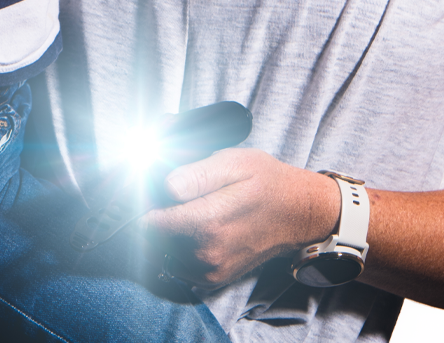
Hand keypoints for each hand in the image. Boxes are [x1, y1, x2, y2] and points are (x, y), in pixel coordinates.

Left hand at [142, 148, 342, 287]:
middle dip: (156, 216)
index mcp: (208, 223)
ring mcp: (209, 271)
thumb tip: (166, 185)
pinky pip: (177, 264)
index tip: (152, 189)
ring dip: (166, 234)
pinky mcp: (212, 280)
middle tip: (176, 195)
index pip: (148, 222)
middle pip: (152, 238)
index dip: (145, 202)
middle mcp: (206, 254)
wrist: (298, 214)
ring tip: (190, 211)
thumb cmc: (267, 183)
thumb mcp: (234, 163)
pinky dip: (178, 248)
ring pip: (162, 252)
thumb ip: (196, 174)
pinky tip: (197, 229)